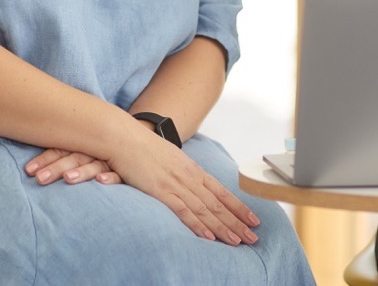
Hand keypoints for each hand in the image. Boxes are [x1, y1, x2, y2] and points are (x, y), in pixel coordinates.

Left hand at [25, 148, 121, 185]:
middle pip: (74, 157)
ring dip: (81, 171)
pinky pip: (119, 175)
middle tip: (39, 179)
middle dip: (56, 167)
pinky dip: (110, 177)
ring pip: (94, 165)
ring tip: (68, 179)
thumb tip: (36, 168)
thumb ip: (68, 156)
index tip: (29, 171)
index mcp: (86, 144)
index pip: (63, 149)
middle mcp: (98, 150)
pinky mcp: (129, 172)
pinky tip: (101, 182)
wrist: (146, 146)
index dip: (45, 159)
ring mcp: (114, 161)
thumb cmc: (110, 153)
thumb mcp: (88, 151)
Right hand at [106, 133, 261, 246]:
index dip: (238, 206)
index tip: (253, 218)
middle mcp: (189, 176)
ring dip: (223, 227)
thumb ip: (181, 171)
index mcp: (192, 169)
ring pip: (206, 210)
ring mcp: (176, 184)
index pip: (221, 191)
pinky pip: (184, 211)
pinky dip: (198, 225)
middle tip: (254, 236)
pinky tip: (209, 236)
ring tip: (239, 240)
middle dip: (237, 221)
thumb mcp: (169, 158)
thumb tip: (188, 182)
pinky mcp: (161, 190)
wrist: (124, 137)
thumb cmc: (143, 147)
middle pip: (218, 203)